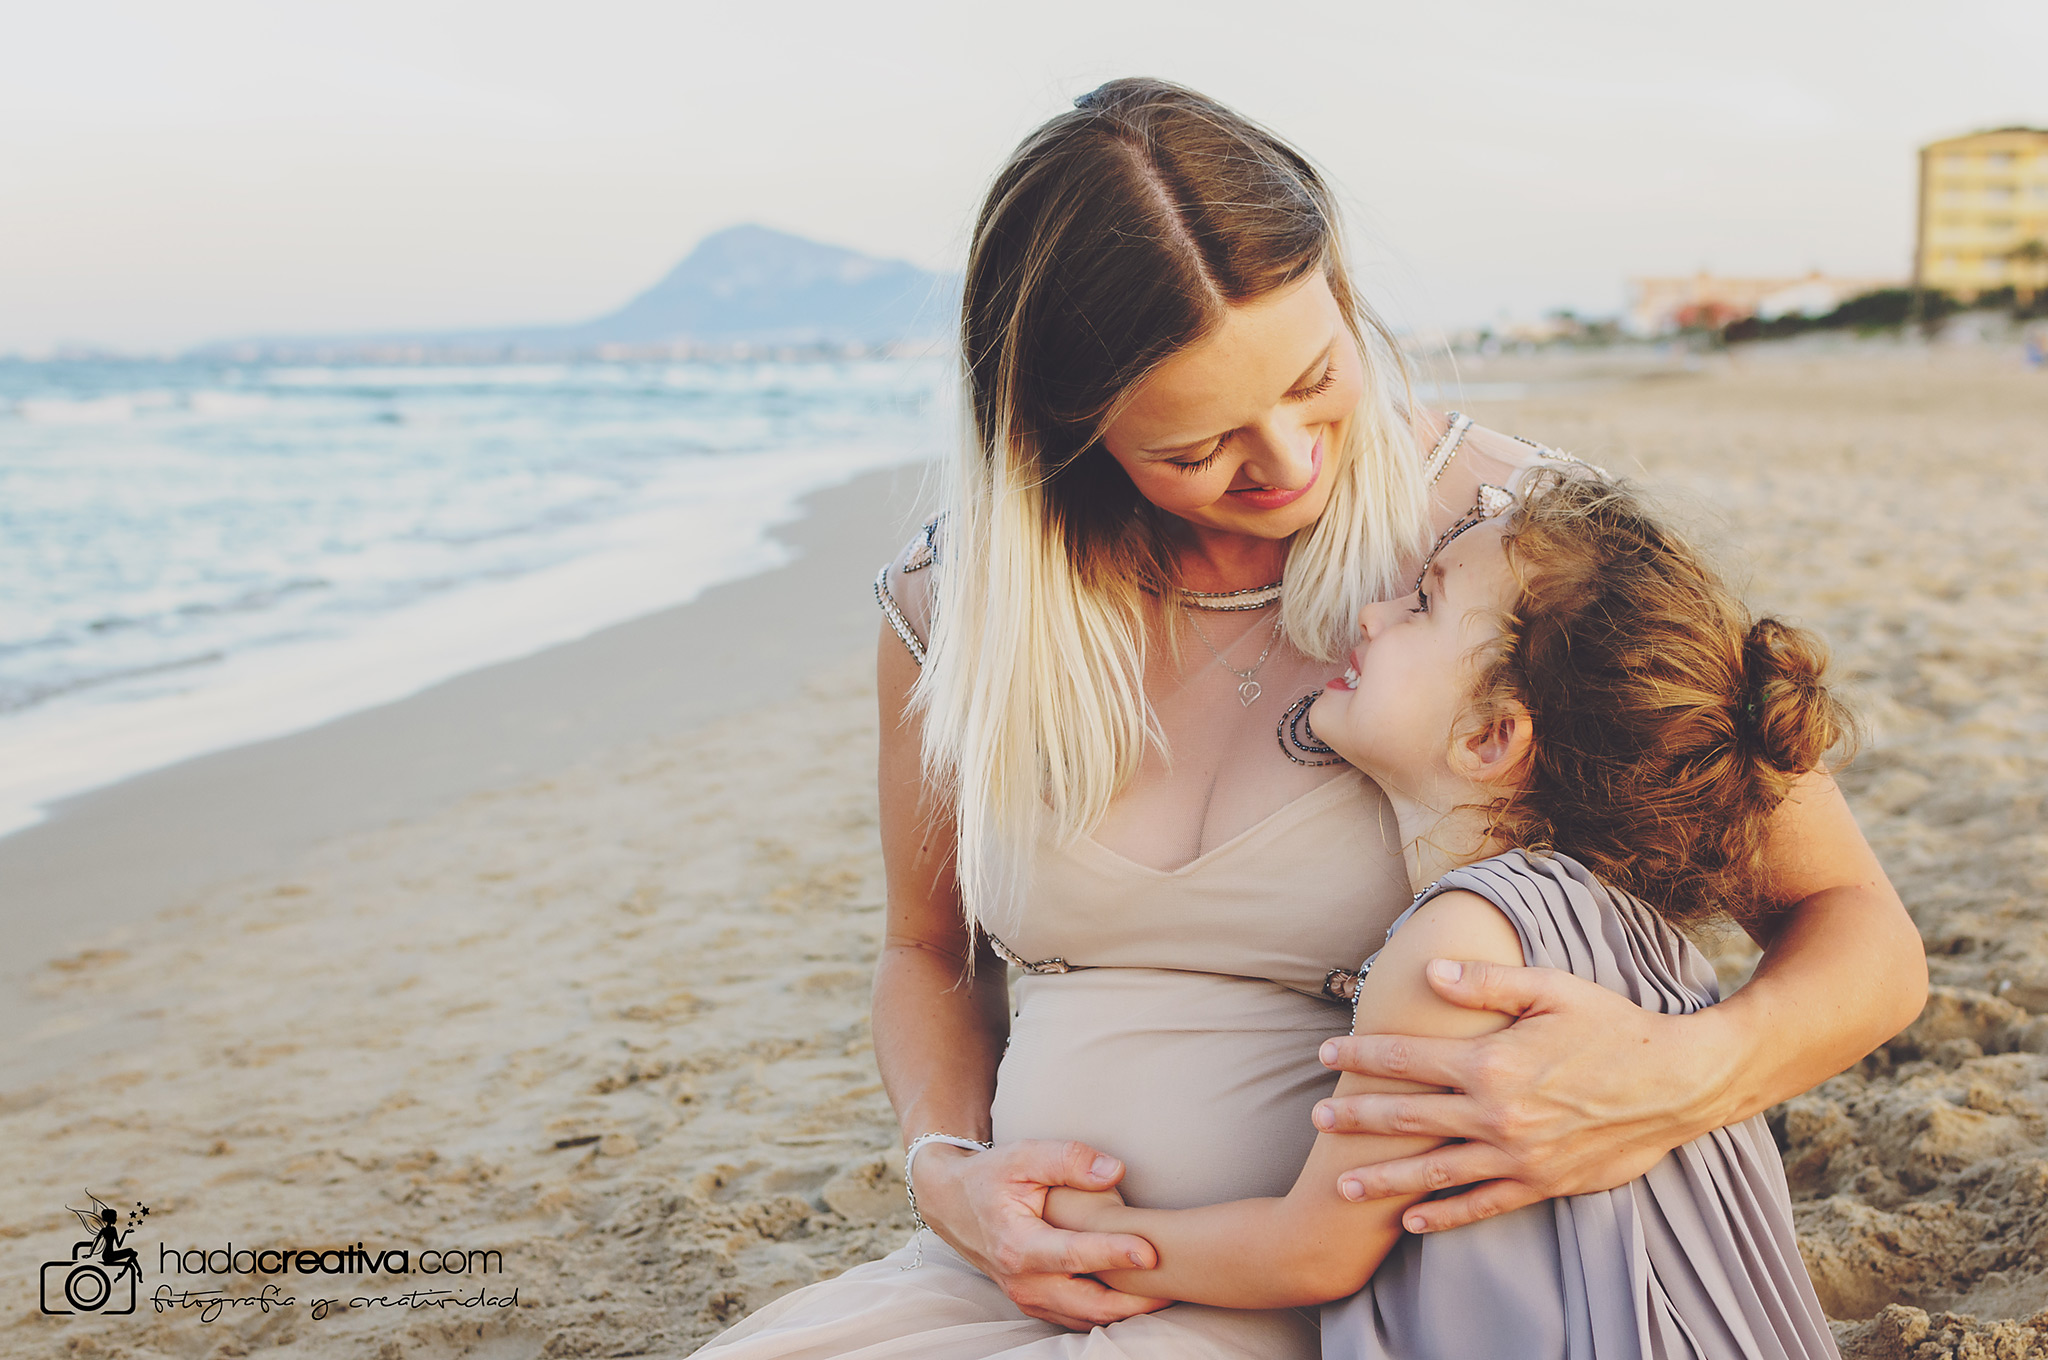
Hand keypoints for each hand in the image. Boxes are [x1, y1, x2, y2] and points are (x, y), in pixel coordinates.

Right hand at [912, 1139, 1167, 1329]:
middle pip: (1089, 1304)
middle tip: (1177, 1285)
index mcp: (1018, 1245)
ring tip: (1168, 1294)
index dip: (1114, 1253)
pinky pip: (1078, 1319)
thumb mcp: (1022, 1155)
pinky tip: (1138, 1297)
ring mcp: (1028, 1298)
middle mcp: (1023, 1282)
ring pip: (1088, 1319)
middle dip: (1136, 1300)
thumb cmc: (991, 1176)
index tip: (1151, 1251)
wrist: (951, 1203)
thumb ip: (1068, 1158)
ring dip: (1127, 1312)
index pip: (1074, 1255)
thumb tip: (1115, 1171)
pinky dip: (1109, 1313)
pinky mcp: (1035, 1303)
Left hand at [1314, 959, 1729, 1231]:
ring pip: (1436, 1171)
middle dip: (1357, 1117)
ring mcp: (1519, 1155)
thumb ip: (1486, 982)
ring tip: (1344, 1182)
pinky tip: (1414, 1221)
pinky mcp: (1543, 1183)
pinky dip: (1446, 1216)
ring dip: (1385, 1177)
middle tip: (1315, 1118)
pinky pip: (1483, 1205)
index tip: (1326, 1051)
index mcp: (1493, 1061)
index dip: (1362, 1054)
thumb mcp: (1552, 989)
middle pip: (1409, 1117)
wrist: (1679, 1083)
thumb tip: (1429, 972)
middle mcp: (1498, 1113)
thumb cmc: (1614, 1027)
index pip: (1408, 1057)